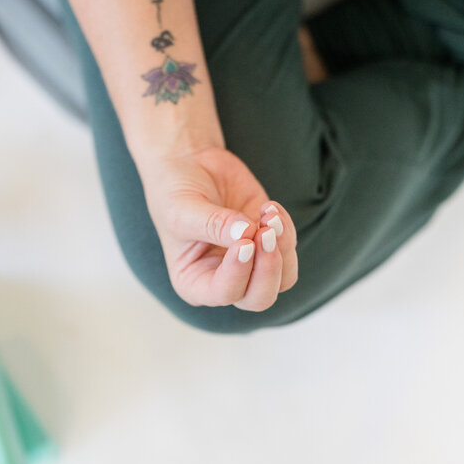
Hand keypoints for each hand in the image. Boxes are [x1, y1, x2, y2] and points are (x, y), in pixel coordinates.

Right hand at [138, 146, 298, 311]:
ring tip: (269, 215)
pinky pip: (289, 249)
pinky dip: (285, 229)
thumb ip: (213, 224)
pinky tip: (269, 207)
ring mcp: (249, 263)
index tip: (244, 242)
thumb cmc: (175, 192)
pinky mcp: (267, 242)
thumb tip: (248, 233)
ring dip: (282, 248)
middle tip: (267, 233)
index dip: (239, 273)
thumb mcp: (183, 209)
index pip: (225, 293)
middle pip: (259, 298)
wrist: (189, 165)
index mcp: (194, 282)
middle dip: (269, 269)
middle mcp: (224, 280)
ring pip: (282, 279)